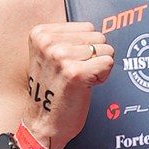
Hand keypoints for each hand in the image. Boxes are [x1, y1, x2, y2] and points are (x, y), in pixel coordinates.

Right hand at [23, 22, 114, 148]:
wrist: (43, 122)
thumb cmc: (51, 91)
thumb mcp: (48, 55)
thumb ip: (67, 38)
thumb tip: (98, 29)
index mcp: (40, 34)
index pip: (86, 27)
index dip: (86, 47)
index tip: (70, 63)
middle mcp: (48, 42)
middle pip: (98, 36)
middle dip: (94, 56)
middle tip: (76, 74)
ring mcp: (61, 57)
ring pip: (105, 50)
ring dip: (98, 67)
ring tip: (80, 80)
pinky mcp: (75, 73)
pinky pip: (108, 63)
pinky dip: (103, 77)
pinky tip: (86, 86)